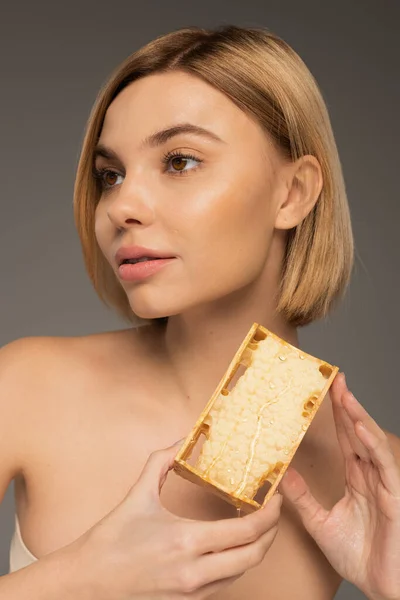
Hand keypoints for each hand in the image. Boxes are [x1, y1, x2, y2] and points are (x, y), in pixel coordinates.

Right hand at [74, 439, 282, 599]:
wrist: (87, 583)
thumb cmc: (110, 540)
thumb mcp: (138, 494)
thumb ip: (162, 461)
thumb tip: (183, 439)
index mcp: (186, 541)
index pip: (247, 531)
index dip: (270, 514)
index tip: (275, 498)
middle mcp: (196, 572)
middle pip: (255, 555)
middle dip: (272, 532)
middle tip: (273, 511)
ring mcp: (194, 593)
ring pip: (243, 572)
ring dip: (255, 549)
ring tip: (255, 526)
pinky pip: (225, 584)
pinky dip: (236, 564)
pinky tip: (231, 546)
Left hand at [279, 372, 399, 599]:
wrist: (380, 589)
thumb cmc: (359, 557)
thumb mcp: (320, 523)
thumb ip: (302, 498)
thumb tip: (280, 473)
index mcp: (356, 479)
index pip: (346, 439)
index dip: (338, 414)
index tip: (325, 391)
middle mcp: (371, 476)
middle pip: (358, 432)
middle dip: (347, 405)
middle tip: (334, 379)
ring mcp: (384, 484)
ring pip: (372, 442)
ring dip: (359, 417)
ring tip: (344, 394)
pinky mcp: (394, 497)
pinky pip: (384, 465)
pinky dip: (372, 445)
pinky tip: (360, 427)